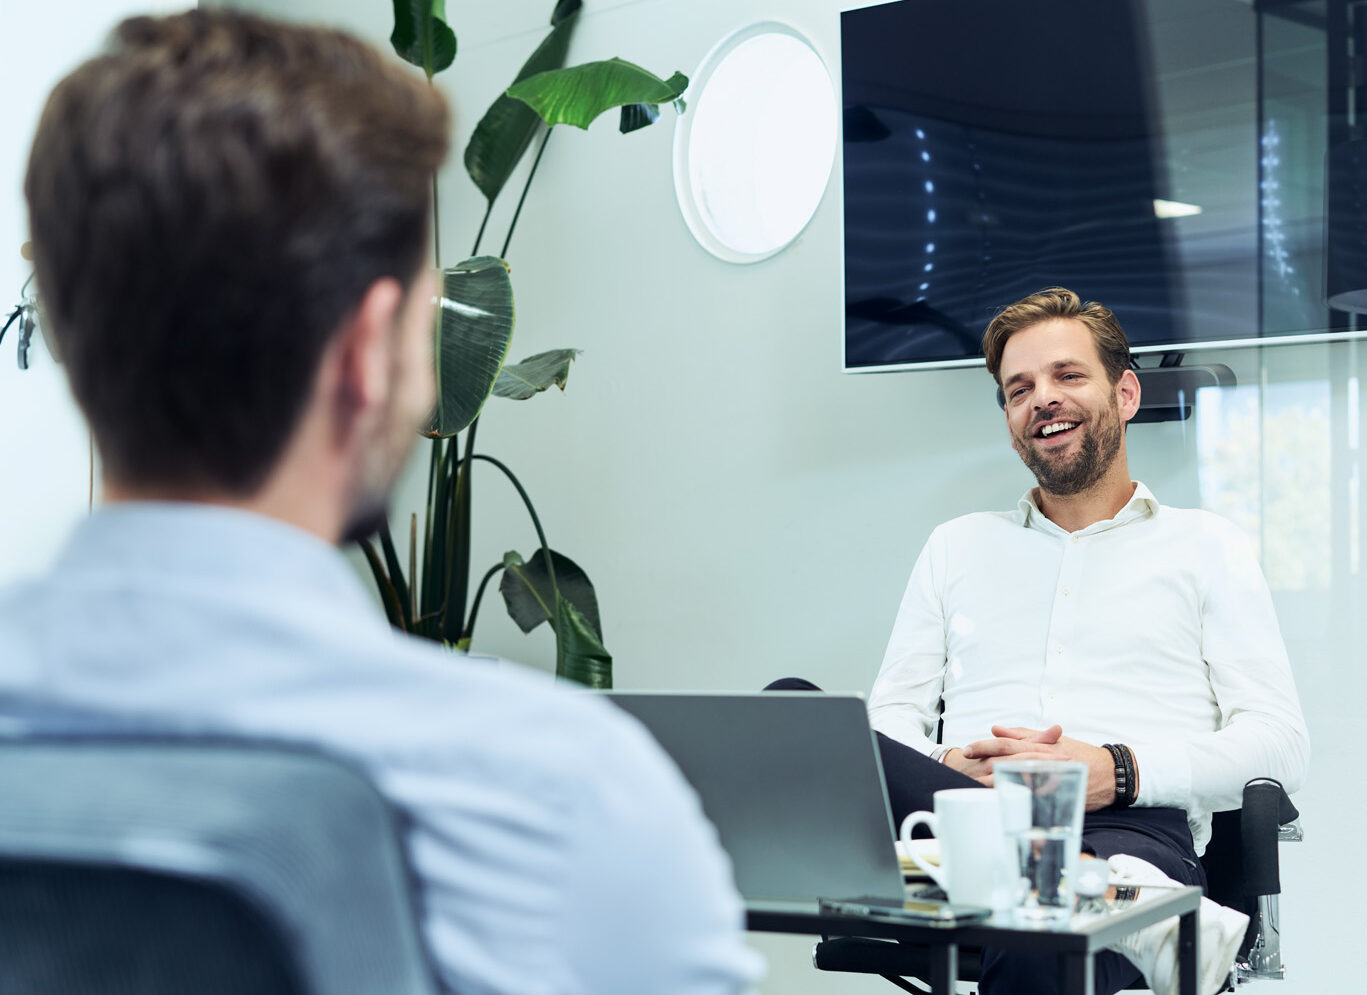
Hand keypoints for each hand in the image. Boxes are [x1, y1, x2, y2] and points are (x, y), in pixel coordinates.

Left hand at [961, 725, 1117, 810]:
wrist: (1112, 774)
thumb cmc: (1080, 754)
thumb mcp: (1052, 741)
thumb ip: (1022, 735)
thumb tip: (996, 729)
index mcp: (1039, 747)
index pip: (1007, 745)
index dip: (986, 746)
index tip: (968, 749)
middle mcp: (1043, 761)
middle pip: (1008, 761)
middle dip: (984, 764)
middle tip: (965, 766)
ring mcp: (1050, 780)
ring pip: (1017, 781)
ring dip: (996, 783)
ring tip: (975, 783)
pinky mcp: (1058, 795)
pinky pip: (1033, 798)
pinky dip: (1017, 797)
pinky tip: (1002, 800)